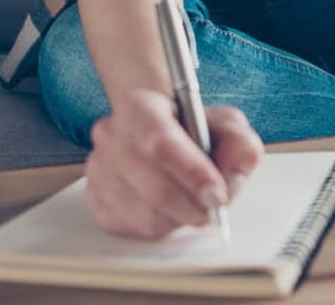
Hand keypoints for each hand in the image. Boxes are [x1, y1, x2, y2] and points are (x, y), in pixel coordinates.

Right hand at [83, 89, 262, 239]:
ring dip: (179, 218)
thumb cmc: (194, 130)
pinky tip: (170, 208)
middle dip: (193, 205)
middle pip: (154, 187)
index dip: (192, 173)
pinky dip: (161, 226)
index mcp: (138, 106)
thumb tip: (229, 182)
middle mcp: (110, 135)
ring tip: (191, 202)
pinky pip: (133, 228)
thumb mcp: (227, 125)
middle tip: (214, 208)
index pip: (160, 143)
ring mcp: (98, 169)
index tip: (218, 194)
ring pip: (146, 213)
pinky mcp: (95, 199)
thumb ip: (239, 146)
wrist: (164, 135)